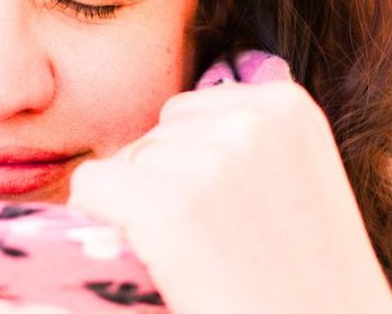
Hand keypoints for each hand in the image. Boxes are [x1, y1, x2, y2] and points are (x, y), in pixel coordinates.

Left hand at [68, 81, 391, 313]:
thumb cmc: (302, 288)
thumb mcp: (298, 187)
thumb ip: (241, 143)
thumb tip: (161, 131)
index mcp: (286, 105)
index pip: (185, 115)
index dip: (188, 173)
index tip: (231, 222)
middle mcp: (250, 120)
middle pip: (153, 137)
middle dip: (165, 190)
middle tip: (217, 252)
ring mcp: (209, 160)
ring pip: (122, 166)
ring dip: (142, 213)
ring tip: (202, 263)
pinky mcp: (165, 206)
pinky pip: (90, 187)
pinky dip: (102, 224)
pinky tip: (154, 262)